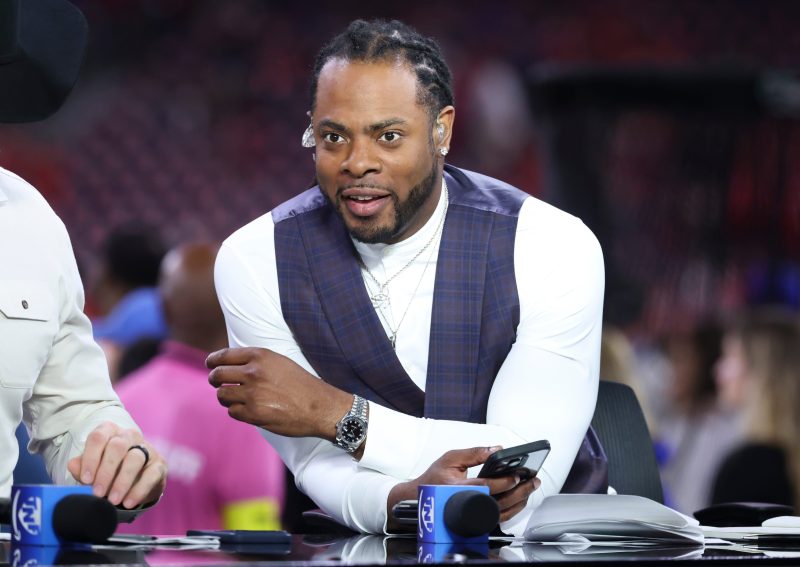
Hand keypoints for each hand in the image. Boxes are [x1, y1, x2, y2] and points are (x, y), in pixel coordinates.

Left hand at [66, 422, 165, 508]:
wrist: (137, 481)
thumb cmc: (111, 471)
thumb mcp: (94, 469)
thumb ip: (82, 467)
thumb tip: (72, 464)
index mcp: (110, 432)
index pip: (98, 437)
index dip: (91, 458)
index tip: (86, 479)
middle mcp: (129, 436)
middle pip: (117, 446)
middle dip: (106, 471)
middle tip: (98, 492)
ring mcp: (147, 448)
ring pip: (135, 458)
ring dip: (122, 481)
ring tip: (113, 500)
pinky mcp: (159, 464)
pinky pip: (151, 474)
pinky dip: (139, 490)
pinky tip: (129, 502)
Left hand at [206, 347, 352, 438]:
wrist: (319, 406)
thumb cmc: (301, 384)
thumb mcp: (279, 362)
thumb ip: (256, 361)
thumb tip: (231, 365)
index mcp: (260, 356)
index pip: (223, 356)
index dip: (212, 361)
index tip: (210, 364)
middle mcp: (253, 372)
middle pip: (217, 375)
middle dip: (215, 380)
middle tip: (218, 383)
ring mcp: (252, 393)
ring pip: (222, 394)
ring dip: (226, 397)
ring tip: (235, 398)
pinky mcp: (253, 413)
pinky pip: (232, 411)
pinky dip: (237, 411)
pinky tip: (248, 409)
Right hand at [386, 446, 539, 530]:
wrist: (422, 498)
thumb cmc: (435, 478)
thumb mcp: (451, 458)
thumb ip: (474, 452)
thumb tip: (496, 449)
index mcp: (458, 488)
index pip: (485, 487)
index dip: (502, 482)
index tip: (516, 475)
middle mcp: (467, 504)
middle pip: (498, 503)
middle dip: (519, 491)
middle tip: (532, 481)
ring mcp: (473, 514)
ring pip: (502, 513)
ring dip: (520, 500)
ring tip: (531, 487)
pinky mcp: (478, 518)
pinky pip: (500, 517)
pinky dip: (514, 508)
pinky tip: (522, 497)